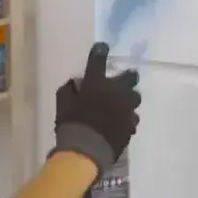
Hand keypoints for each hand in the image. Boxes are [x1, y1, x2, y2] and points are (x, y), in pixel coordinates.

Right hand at [51, 43, 140, 174]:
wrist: (86, 150)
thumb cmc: (71, 124)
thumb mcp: (62, 103)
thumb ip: (70, 89)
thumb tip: (77, 82)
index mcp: (96, 82)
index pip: (98, 59)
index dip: (100, 51)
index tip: (102, 47)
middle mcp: (116, 91)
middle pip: (130, 76)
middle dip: (128, 76)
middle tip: (122, 81)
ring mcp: (127, 107)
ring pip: (135, 97)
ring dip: (129, 98)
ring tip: (122, 104)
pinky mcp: (131, 124)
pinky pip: (133, 117)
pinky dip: (127, 117)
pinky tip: (121, 122)